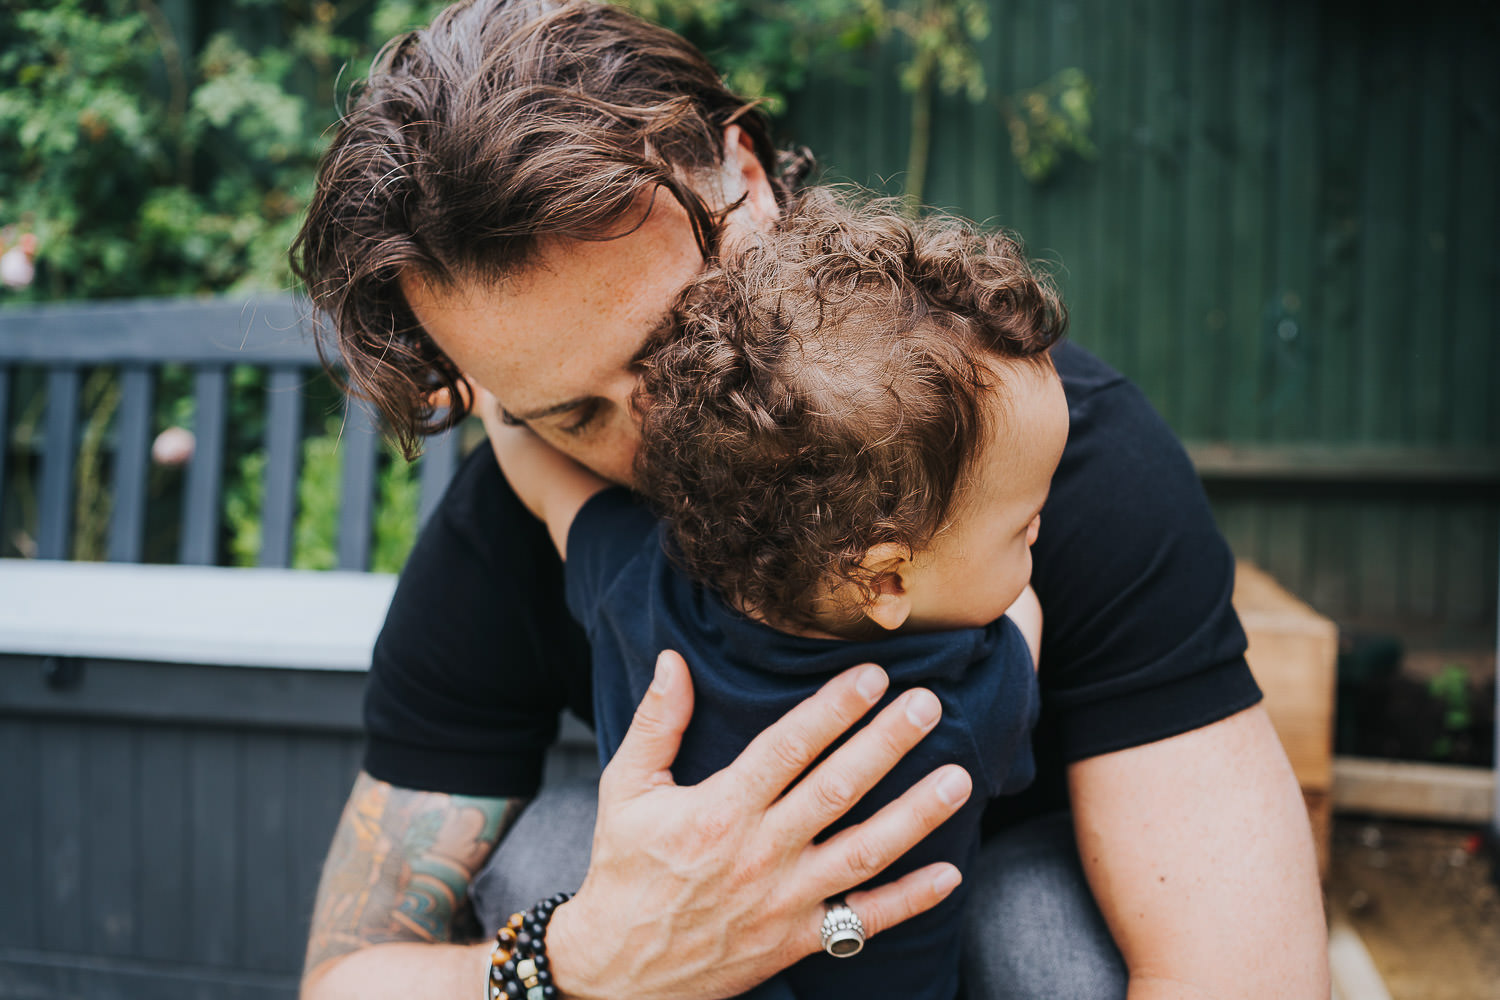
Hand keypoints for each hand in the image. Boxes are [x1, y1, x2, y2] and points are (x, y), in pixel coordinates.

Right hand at [547, 650, 971, 999]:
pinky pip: (863, 921)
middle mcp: (759, 853)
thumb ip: (656, 723)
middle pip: (836, 790)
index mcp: (719, 811)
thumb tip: (672, 660)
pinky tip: (950, 874)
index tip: (873, 674)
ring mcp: (784, 900)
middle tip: (929, 705)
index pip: (788, 748)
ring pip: (863, 852)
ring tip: (959, 778)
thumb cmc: (625, 871)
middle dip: (886, 744)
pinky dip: (909, 901)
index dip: (833, 709)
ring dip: (915, 816)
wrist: (619, 971)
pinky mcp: (798, 940)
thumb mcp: (626, 790)